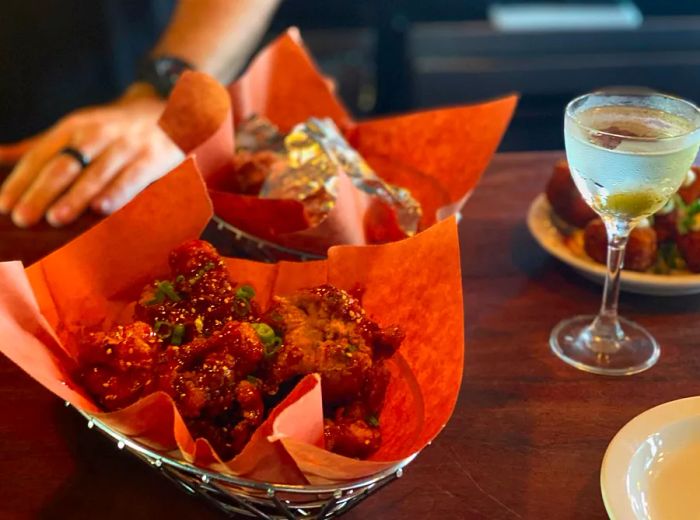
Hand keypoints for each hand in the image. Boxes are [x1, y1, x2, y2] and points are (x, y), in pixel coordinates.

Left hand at [0, 85, 183, 226]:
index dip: (20, 181)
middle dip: (40, 193)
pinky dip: (116, 193)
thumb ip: (46, 147)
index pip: (41, 155)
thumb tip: (0, 157)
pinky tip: (102, 209)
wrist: (172, 108)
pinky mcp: (152, 158)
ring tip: (55, 219)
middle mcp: (98, 134)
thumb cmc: (118, 130)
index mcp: (74, 127)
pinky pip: (132, 178)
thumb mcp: (81, 129)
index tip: (3, 207)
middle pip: (63, 166)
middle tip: (23, 218)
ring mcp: (126, 146)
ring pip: (95, 174)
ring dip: (74, 197)